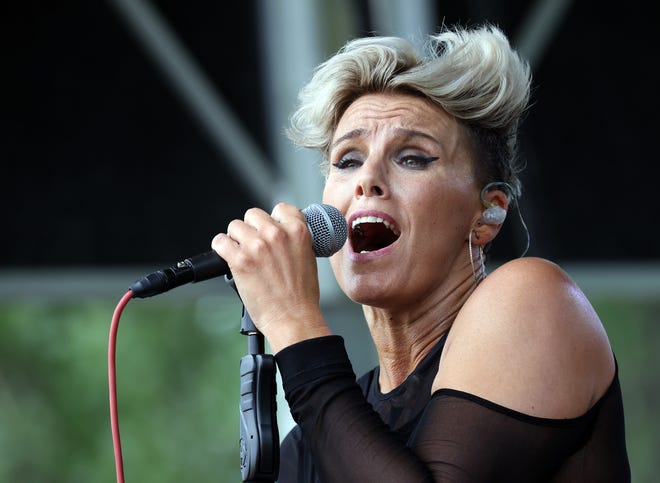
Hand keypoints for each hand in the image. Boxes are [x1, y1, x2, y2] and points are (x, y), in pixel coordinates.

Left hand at [211, 203, 330, 351]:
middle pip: (254, 214)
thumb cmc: (302, 296)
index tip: (269, 229)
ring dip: (236, 239)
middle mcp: (276, 234)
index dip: (273, 219)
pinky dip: (221, 248)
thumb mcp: (308, 257)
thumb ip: (293, 241)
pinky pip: (220, 242)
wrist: (294, 319)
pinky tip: (227, 256)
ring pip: (235, 226)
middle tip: (254, 246)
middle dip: (252, 229)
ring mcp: (257, 246)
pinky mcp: (240, 260)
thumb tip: (279, 234)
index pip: (280, 209)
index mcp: (298, 231)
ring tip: (241, 253)